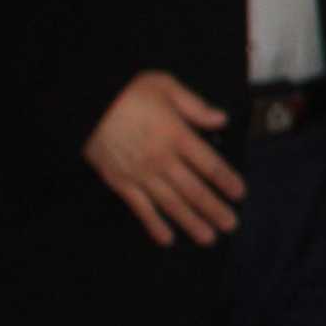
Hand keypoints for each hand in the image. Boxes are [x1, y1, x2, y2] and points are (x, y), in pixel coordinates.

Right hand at [87, 71, 242, 246]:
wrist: (85, 103)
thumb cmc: (126, 91)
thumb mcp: (166, 86)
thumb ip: (195, 106)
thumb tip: (221, 119)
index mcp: (177, 136)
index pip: (210, 165)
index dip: (227, 181)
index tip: (240, 194)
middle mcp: (162, 160)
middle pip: (194, 190)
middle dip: (214, 209)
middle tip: (231, 224)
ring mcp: (141, 174)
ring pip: (172, 204)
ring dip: (191, 222)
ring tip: (208, 237)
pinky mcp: (120, 182)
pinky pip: (141, 208)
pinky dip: (154, 225)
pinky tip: (167, 239)